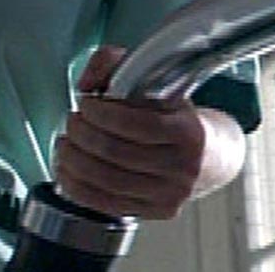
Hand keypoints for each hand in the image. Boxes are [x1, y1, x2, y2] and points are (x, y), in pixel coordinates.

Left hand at [54, 45, 210, 219]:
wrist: (209, 154)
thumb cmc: (174, 114)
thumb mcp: (152, 77)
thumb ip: (113, 63)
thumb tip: (86, 84)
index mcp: (188, 131)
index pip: (139, 125)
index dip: (103, 113)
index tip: (86, 102)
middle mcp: (183, 167)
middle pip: (118, 153)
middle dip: (82, 134)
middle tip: (71, 121)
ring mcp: (170, 194)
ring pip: (108, 181)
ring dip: (74, 160)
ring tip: (65, 143)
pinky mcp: (155, 212)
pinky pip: (106, 204)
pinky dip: (77, 186)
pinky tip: (66, 169)